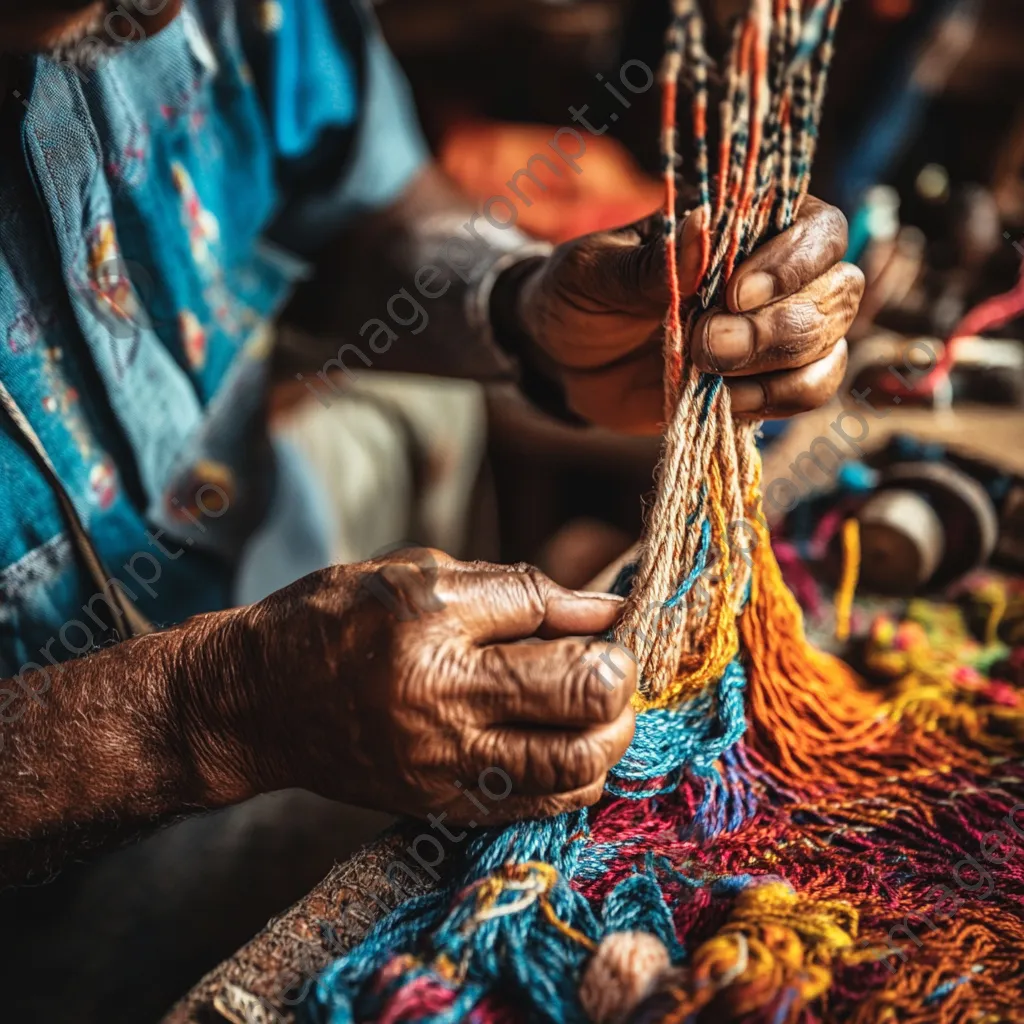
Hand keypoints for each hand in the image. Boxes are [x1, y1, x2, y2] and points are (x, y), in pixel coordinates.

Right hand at [186, 551, 636, 823]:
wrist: (258, 700)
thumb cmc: (336, 620)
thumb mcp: (418, 573)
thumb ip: (515, 591)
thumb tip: (601, 608)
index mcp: (432, 629)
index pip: (551, 622)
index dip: (602, 623)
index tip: (612, 621)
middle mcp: (442, 704)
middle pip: (581, 703)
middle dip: (619, 683)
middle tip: (613, 669)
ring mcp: (443, 765)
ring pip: (572, 769)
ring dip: (608, 738)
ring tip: (596, 711)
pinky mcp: (441, 806)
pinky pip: (536, 807)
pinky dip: (572, 779)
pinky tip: (566, 747)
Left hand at [517, 196, 863, 432]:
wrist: (564, 360)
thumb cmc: (578, 296)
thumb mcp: (592, 272)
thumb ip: (646, 262)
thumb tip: (701, 230)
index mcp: (742, 224)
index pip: (816, 227)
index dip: (794, 262)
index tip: (735, 295)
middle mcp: (777, 274)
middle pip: (837, 291)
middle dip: (777, 328)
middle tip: (704, 344)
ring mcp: (775, 332)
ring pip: (829, 347)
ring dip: (777, 369)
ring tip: (705, 371)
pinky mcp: (762, 384)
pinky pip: (807, 392)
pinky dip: (774, 403)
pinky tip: (722, 402)